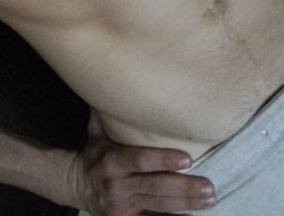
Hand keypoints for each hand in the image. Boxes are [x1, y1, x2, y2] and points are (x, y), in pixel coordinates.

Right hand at [69, 110, 215, 215]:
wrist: (73, 186)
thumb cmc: (93, 156)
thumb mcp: (95, 134)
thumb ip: (105, 113)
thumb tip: (106, 79)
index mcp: (111, 161)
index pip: (139, 160)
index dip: (162, 160)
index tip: (187, 158)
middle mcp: (117, 185)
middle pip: (154, 186)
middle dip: (183, 187)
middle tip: (209, 187)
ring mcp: (122, 206)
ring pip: (158, 205)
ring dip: (185, 204)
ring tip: (208, 199)